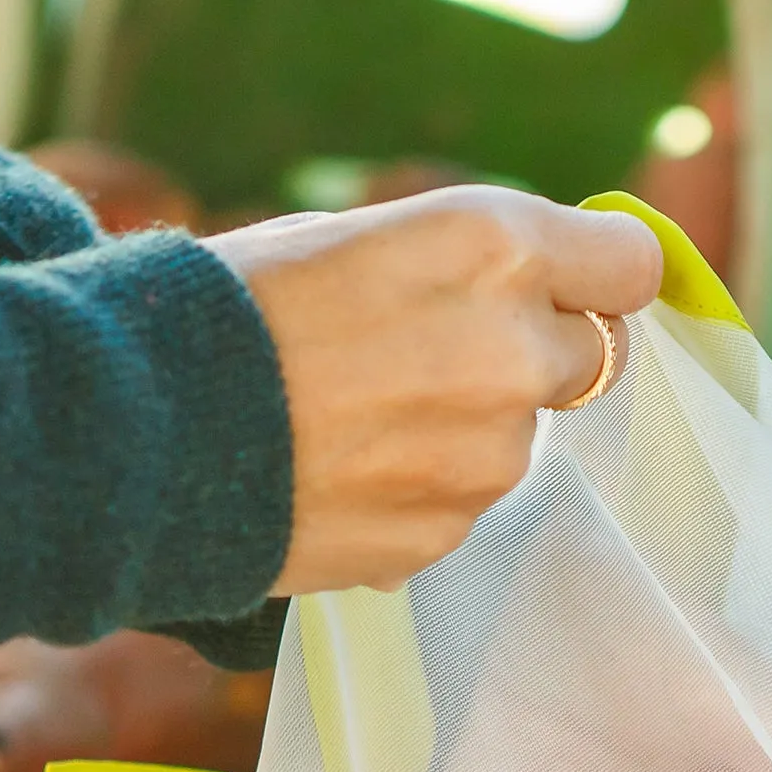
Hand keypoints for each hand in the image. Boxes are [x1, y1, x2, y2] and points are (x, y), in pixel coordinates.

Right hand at [205, 190, 661, 593]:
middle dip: (529, 357)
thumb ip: (468, 266)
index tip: (571, 290)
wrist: (143, 429)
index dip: (599, 278)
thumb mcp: (358, 237)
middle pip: (587, 362)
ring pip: (517, 442)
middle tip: (430, 355)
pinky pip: (461, 507)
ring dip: (466, 432)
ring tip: (358, 418)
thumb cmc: (236, 311)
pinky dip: (419, 493)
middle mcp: (511, 355)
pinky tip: (341, 471)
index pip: (628, 267)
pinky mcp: (448, 535)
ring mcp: (486, 459)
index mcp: (493, 249)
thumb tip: (538, 307)